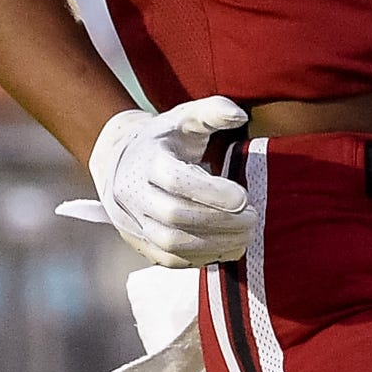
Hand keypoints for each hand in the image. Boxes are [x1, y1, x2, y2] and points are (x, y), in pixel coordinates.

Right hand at [55, 96, 254, 268]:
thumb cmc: (164, 139)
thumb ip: (213, 111)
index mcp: (146, 160)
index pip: (177, 182)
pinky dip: (201, 258)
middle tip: (252, 219)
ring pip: (171, 244)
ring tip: (244, 237)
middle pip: (175, 216)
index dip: (213, 193)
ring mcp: (132, 221)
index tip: (244, 197)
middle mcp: (133, 193)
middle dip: (220, 222)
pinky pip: (169, 260)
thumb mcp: (185, 118)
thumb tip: (240, 115)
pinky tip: (226, 248)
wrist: (119, 161)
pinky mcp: (138, 243)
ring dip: (214, 245)